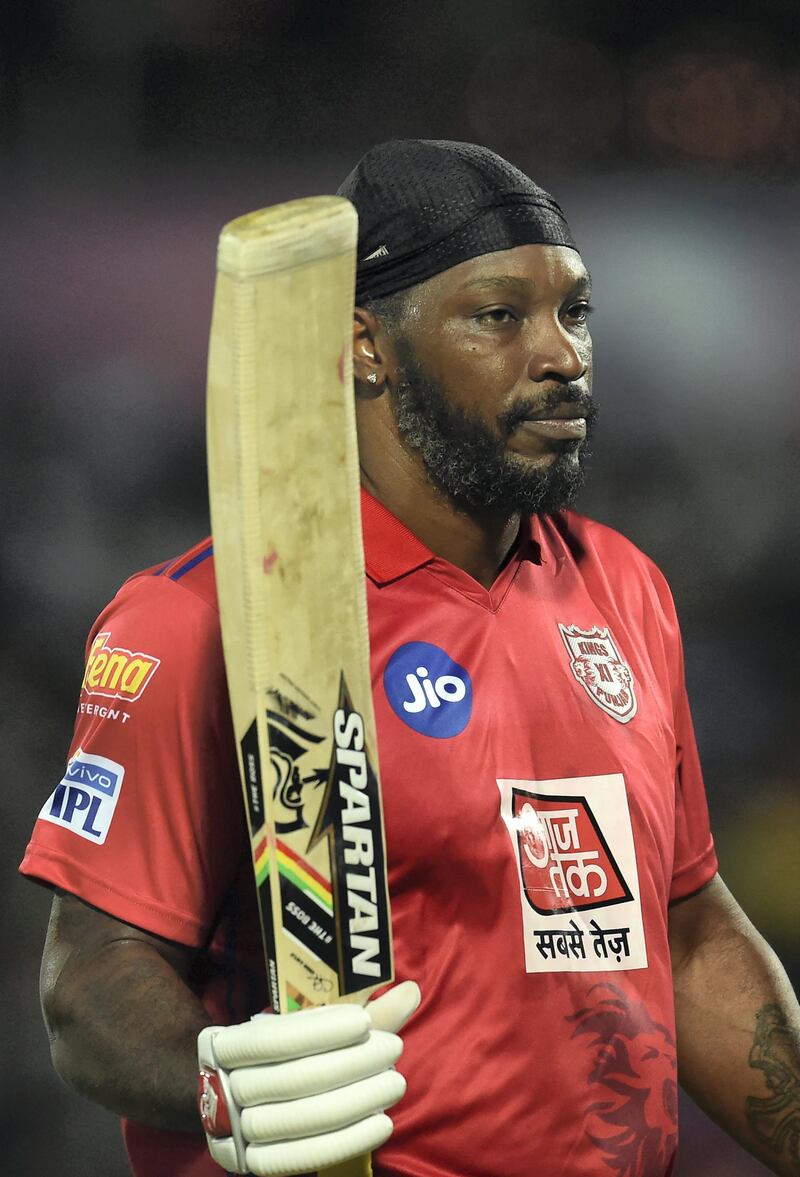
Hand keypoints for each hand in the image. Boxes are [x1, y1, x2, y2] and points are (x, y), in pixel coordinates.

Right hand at [198, 980, 420, 1175]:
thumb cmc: (284, 1055)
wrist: (234, 1103)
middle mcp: (222, 1089)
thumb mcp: (306, 1029)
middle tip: (393, 1049)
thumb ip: (358, 1013)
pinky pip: (303, 1158)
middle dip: (352, 1064)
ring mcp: (232, 1133)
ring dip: (358, 1101)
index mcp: (225, 1045)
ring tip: (394, 1082)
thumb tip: (411, 990)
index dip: (321, 1031)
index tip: (364, 1022)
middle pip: (294, 1080)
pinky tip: (382, 1122)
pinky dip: (348, 1140)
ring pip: (302, 1120)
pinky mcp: (252, 1165)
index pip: (274, 1038)